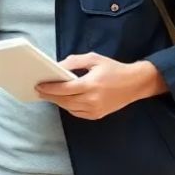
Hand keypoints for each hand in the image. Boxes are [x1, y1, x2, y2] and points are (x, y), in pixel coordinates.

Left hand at [36, 53, 164, 119]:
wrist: (135, 84)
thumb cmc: (114, 69)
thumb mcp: (94, 59)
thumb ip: (74, 62)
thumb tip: (57, 67)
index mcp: (91, 85)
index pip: (64, 88)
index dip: (49, 88)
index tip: (38, 86)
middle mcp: (92, 100)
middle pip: (64, 100)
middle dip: (50, 96)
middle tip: (39, 91)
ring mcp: (95, 110)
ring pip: (69, 108)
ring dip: (58, 102)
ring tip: (48, 95)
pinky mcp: (97, 116)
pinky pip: (77, 113)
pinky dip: (69, 106)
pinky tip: (64, 99)